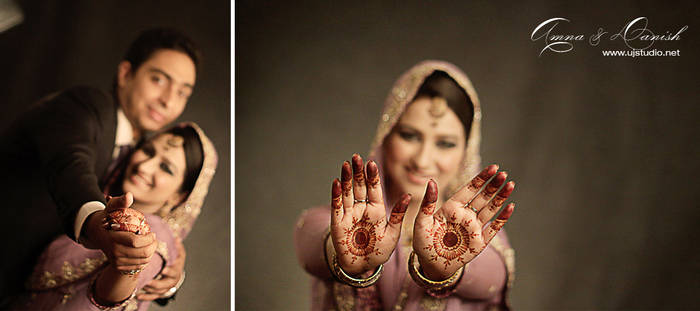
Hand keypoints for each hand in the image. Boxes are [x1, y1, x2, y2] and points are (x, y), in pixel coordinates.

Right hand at [84, 193, 157, 273]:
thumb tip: (129, 195)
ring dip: (151, 252)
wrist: (95, 233)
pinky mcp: (118, 266)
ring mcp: (116, 261)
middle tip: (154, 238)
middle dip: (153, 245)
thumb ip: (120, 202)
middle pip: (142, 253)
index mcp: (113, 239)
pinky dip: (145, 260)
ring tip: (151, 244)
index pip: (136, 242)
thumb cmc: (107, 217)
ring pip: (142, 261)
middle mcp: (114, 252)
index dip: (148, 239)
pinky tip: (145, 251)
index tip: (152, 233)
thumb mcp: (111, 207)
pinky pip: (138, 267)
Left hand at [137, 238, 185, 299]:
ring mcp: (165, 288)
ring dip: (149, 290)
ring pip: (158, 292)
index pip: (173, 272)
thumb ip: (177, 247)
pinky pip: (153, 297)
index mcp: (176, 271)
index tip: (164, 270)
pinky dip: (145, 297)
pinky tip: (138, 296)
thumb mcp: (179, 254)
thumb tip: (176, 238)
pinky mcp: (160, 293)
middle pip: (164, 285)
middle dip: (156, 283)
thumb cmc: (176, 262)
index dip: (169, 271)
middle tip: (147, 281)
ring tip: (141, 286)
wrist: (176, 275)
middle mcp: (171, 281)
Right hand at [330, 154, 410, 275]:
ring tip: (346, 164)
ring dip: (346, 178)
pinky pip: (337, 206)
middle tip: (356, 157)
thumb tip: (408, 195)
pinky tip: (336, 182)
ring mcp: (349, 214)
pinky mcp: (338, 223)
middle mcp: (362, 209)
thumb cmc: (379, 252)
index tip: (372, 163)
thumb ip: (398, 214)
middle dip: (358, 172)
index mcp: (376, 209)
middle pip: (359, 186)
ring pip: (347, 192)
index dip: (372, 176)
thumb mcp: (392, 234)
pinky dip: (336, 194)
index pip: (374, 188)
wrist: (363, 267)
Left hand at [413, 165, 515, 279]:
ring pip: (490, 209)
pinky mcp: (480, 242)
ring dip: (500, 197)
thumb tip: (431, 180)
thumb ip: (428, 202)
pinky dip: (502, 218)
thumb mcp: (421, 222)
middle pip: (482, 197)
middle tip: (503, 173)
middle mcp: (465, 215)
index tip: (493, 167)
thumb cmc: (423, 243)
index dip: (481, 179)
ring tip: (510, 184)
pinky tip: (510, 207)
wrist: (430, 265)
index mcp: (452, 208)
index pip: (469, 189)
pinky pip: (493, 228)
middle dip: (493, 185)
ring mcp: (474, 228)